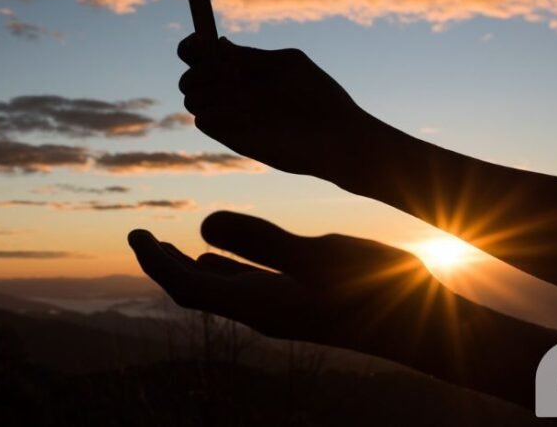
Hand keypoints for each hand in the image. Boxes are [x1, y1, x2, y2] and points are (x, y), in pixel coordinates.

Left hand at [128, 211, 445, 349]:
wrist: (422, 326)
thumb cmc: (376, 289)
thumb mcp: (318, 256)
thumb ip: (261, 241)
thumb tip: (201, 228)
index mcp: (259, 305)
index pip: (188, 287)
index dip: (156, 263)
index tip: (134, 234)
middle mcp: (260, 313)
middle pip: (193, 293)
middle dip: (161, 267)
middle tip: (137, 237)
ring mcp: (278, 311)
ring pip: (216, 292)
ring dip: (185, 269)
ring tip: (163, 247)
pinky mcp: (295, 305)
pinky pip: (240, 289)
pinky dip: (218, 270)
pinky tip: (216, 256)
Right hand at [177, 35, 379, 182]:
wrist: (335, 138)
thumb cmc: (318, 96)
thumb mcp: (285, 66)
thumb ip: (250, 57)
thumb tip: (218, 44)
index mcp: (243, 67)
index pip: (202, 52)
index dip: (193, 46)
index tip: (198, 42)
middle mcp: (231, 90)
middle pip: (191, 75)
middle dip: (197, 71)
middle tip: (223, 74)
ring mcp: (229, 114)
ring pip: (192, 98)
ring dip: (205, 91)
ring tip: (236, 94)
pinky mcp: (231, 137)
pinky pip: (203, 120)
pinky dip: (212, 112)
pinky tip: (238, 112)